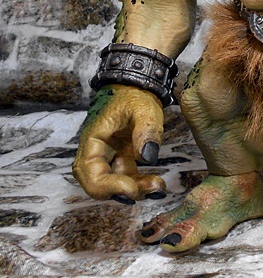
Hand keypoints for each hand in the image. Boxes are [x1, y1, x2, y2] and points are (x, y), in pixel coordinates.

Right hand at [72, 85, 166, 203]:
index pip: (89, 171)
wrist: (138, 85)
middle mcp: (96, 151)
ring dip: (135, 190)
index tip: (131, 189)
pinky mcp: (123, 157)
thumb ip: (146, 130)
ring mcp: (110, 155)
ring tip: (159, 187)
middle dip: (120, 192)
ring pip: (115, 182)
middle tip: (148, 191)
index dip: (107, 186)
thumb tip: (148, 158)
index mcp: (93, 139)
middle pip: (98, 182)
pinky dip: (140, 183)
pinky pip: (127, 176)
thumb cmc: (135, 95)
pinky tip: (157, 185)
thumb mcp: (144, 109)